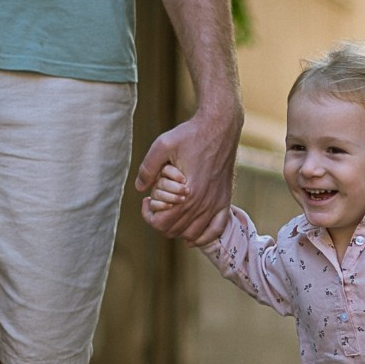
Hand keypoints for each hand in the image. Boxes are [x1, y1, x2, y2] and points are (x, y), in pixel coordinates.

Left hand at [136, 105, 238, 244]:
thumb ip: (147, 169)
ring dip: (178, 229)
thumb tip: (139, 188)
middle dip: (160, 221)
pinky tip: (192, 237)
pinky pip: (217, 229)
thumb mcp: (162, 146)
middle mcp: (202, 203)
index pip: (162, 223)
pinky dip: (204, 237)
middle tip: (156, 205)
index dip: (148, 216)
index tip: (145, 201)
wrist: (219, 126)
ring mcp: (215, 203)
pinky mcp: (225, 199)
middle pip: (175, 230)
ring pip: (193, 234)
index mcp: (186, 194)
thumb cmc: (190, 134)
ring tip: (170, 214)